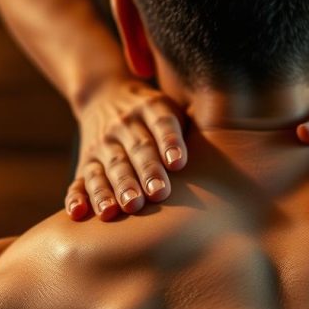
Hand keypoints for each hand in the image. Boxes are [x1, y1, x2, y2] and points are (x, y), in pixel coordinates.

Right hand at [65, 79, 187, 220]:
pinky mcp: (85, 164)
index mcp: (151, 109)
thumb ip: (192, 128)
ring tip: (117, 211)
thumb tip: (233, 150)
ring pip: (105, 168)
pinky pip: (78, 181)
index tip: (178, 163)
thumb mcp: (172, 107)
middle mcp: (123, 126)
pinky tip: (77, 213)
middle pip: (136, 150)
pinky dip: (75, 198)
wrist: (105, 95)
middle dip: (145, 173)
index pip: (163, 124)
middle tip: (157, 194)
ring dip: (110, 190)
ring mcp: (101, 146)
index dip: (170, 142)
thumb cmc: (155, 116)